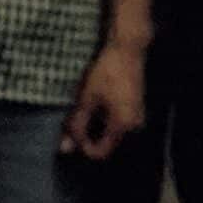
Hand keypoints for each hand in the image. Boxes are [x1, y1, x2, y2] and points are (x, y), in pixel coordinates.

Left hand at [60, 42, 145, 160]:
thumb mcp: (86, 98)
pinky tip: (95, 102)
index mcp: (123, 126)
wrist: (127, 50)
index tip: (71, 130)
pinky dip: (103, 118)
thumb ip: (76, 125)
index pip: (100, 152)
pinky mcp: (136, 110)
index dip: (82, 145)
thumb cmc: (106, 72)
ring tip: (85, 105)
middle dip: (87, 134)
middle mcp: (134, 127)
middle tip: (75, 115)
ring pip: (110, 133)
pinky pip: (117, 123)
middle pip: (105, 143)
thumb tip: (64, 149)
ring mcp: (137, 118)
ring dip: (94, 125)